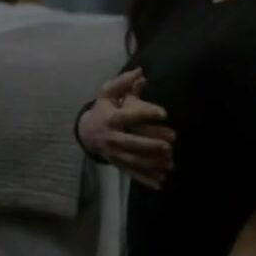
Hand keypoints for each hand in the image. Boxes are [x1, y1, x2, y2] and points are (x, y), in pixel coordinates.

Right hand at [78, 69, 176, 188]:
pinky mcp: (117, 163)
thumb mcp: (107, 93)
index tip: (164, 113)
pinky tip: (161, 183)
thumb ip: (123, 83)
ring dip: (152, 164)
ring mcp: (114, 153)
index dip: (146, 113)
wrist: (86, 132)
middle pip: (132, 143)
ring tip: (170, 163)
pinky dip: (145, 179)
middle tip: (170, 144)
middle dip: (150, 145)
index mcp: (111, 118)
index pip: (129, 116)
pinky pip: (132, 173)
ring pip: (133, 160)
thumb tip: (141, 72)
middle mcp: (112, 137)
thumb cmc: (103, 109)